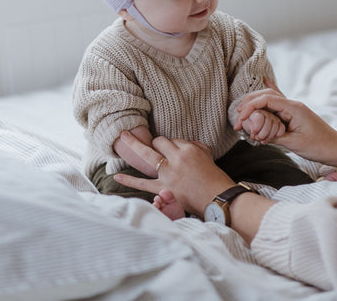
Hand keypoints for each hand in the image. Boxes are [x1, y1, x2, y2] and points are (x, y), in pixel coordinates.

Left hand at [114, 131, 273, 243]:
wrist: (219, 199)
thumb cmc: (215, 178)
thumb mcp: (207, 155)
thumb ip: (195, 146)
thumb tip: (185, 143)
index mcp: (188, 149)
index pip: (172, 140)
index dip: (170, 145)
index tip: (172, 151)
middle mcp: (177, 158)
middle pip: (158, 142)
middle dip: (152, 141)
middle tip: (148, 142)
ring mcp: (169, 173)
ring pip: (148, 155)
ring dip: (134, 145)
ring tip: (123, 136)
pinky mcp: (164, 189)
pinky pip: (143, 183)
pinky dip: (129, 180)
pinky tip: (117, 176)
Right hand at [237, 78, 336, 168]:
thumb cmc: (319, 146)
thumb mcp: (294, 143)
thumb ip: (274, 136)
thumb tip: (256, 133)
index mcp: (293, 108)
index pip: (266, 99)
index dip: (250, 107)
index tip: (240, 118)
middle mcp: (292, 104)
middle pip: (265, 96)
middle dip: (248, 105)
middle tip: (237, 118)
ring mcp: (293, 108)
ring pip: (269, 99)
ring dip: (255, 105)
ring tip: (242, 112)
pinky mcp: (294, 113)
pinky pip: (278, 100)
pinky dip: (269, 93)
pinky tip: (265, 80)